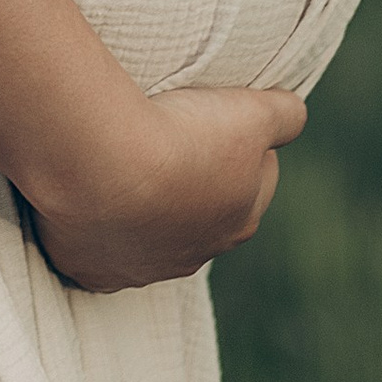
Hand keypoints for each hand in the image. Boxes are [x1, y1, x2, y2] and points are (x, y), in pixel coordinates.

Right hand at [29, 83, 307, 293]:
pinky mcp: (89, 269)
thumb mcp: (254, 112)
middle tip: (174, 140)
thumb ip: (285, 116)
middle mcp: (192, 257)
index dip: (246, 146)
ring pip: (147, 237)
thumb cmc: (181, 138)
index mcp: (238, 224)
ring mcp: (137, 268)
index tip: (223, 118)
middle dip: (196, 183)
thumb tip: (292, 115)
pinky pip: (97, 252)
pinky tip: (90, 199)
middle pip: (203, 215)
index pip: (257, 182)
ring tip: (127, 165)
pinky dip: (95, 229)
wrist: (102, 167)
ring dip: (143, 209)